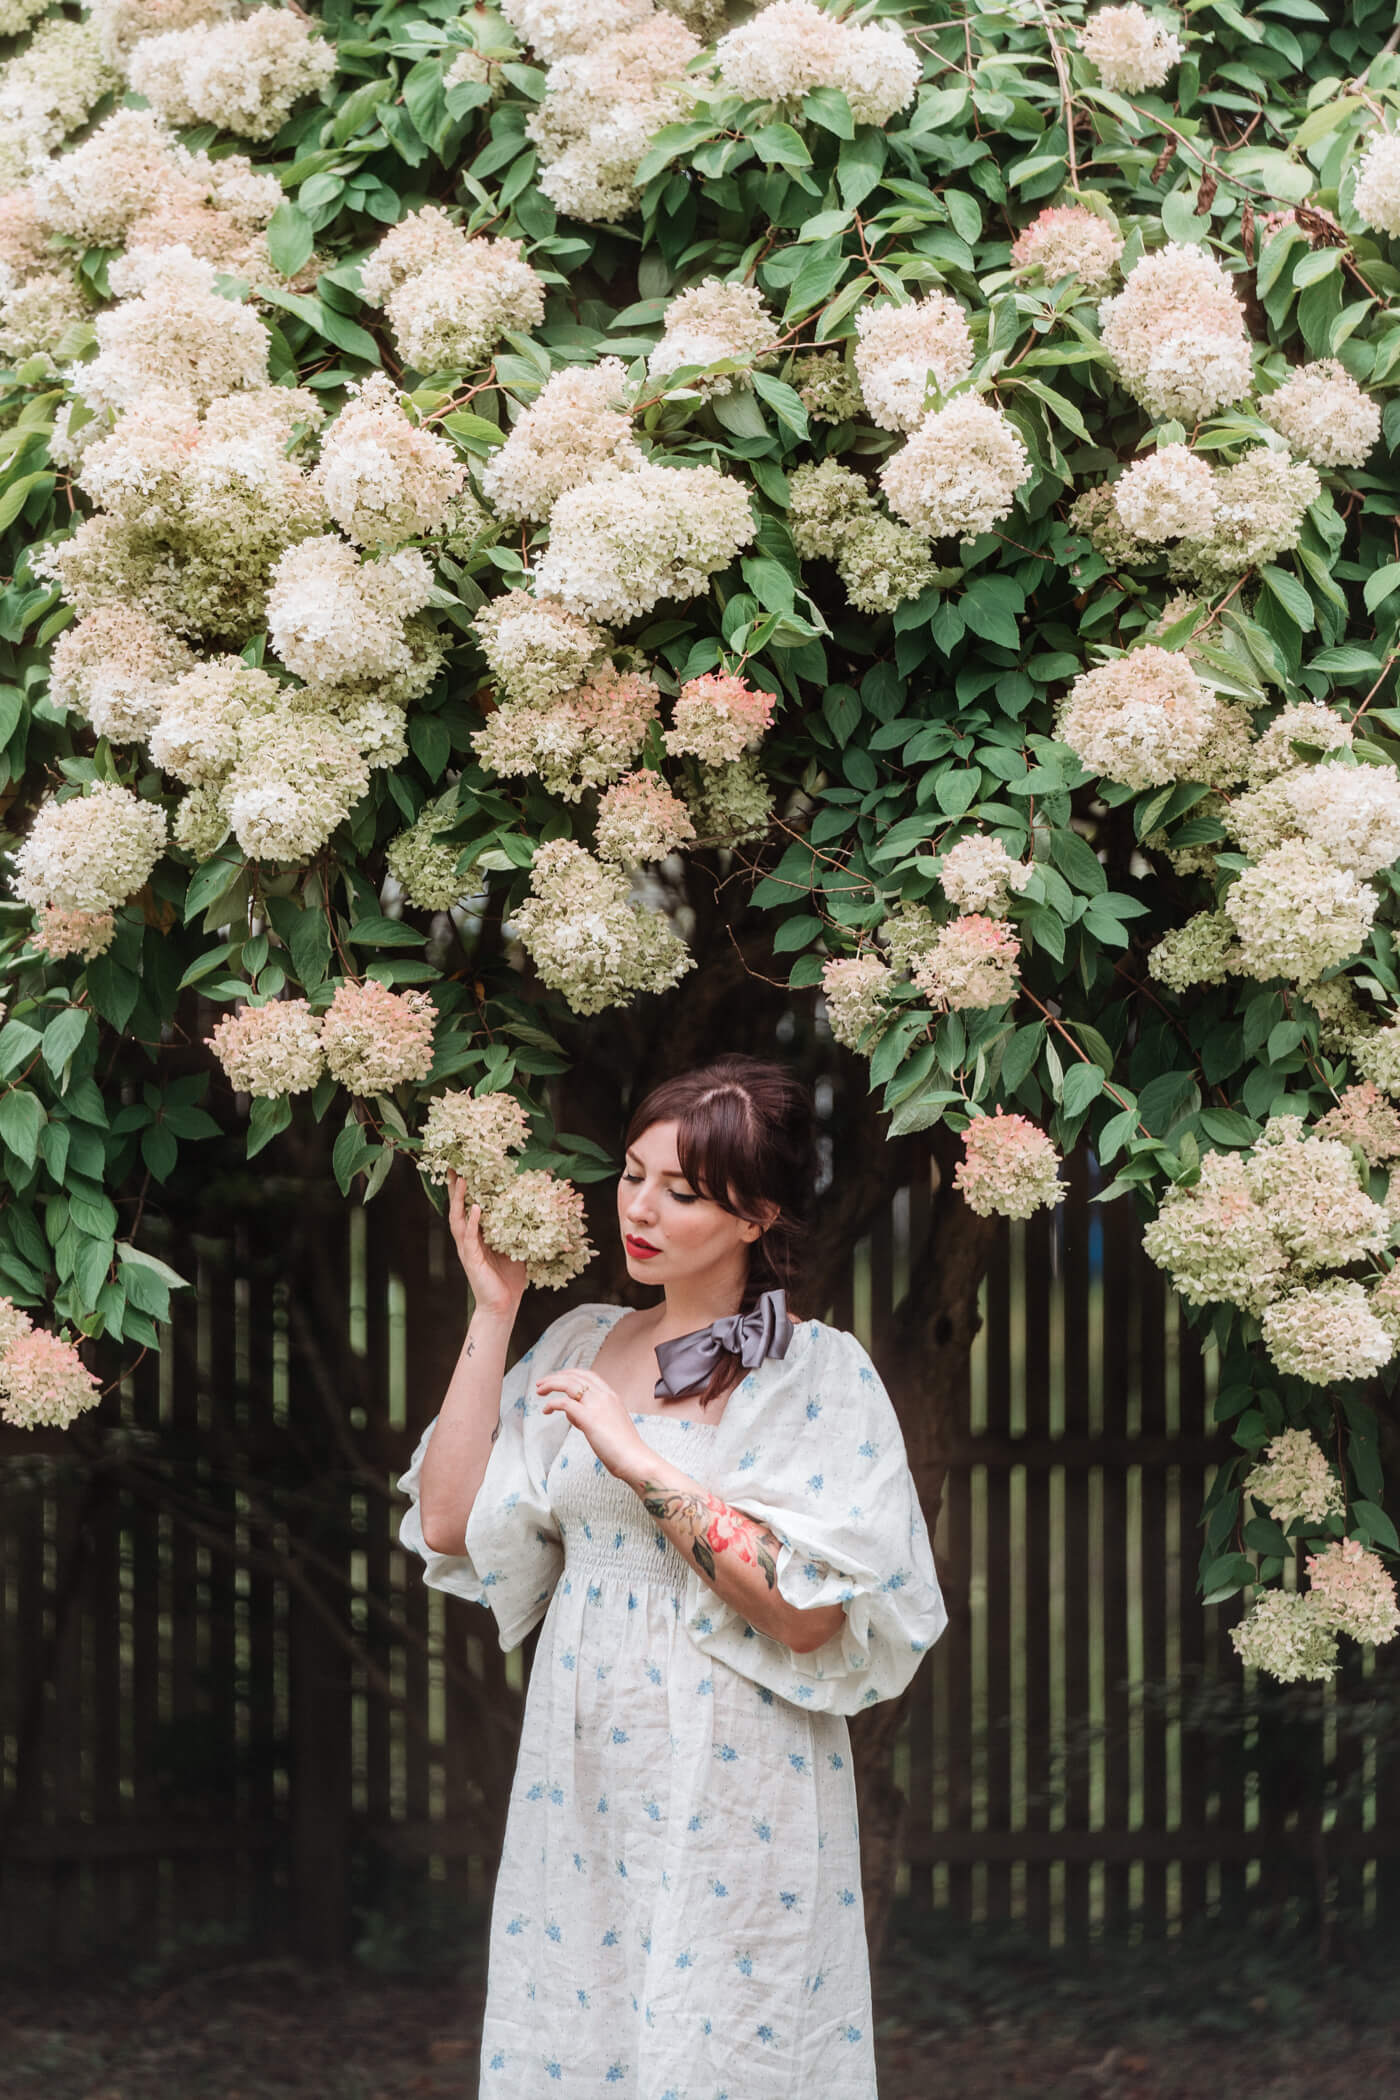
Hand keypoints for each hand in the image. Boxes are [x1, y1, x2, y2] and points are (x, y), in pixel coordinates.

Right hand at [446, 1168, 527, 1319]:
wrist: (503, 1306)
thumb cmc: (509, 1278)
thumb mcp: (516, 1246)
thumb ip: (517, 1229)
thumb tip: (535, 1208)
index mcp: (477, 1235)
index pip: (467, 1206)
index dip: (465, 1188)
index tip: (464, 1166)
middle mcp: (468, 1240)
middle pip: (456, 1208)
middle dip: (454, 1187)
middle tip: (453, 1165)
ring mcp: (467, 1249)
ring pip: (458, 1219)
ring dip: (458, 1199)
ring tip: (460, 1180)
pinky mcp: (471, 1260)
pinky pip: (470, 1237)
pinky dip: (472, 1222)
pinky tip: (474, 1208)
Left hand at [536, 1366, 645, 1480]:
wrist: (634, 1459)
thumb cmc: (623, 1448)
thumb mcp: (609, 1425)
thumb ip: (591, 1416)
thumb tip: (571, 1413)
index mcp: (612, 1396)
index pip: (589, 1375)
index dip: (571, 1374)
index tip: (558, 1378)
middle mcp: (605, 1396)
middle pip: (576, 1376)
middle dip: (556, 1377)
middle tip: (541, 1384)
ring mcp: (597, 1406)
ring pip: (569, 1384)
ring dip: (551, 1385)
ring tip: (539, 1391)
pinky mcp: (589, 1419)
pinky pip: (565, 1403)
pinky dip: (552, 1404)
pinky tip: (546, 1410)